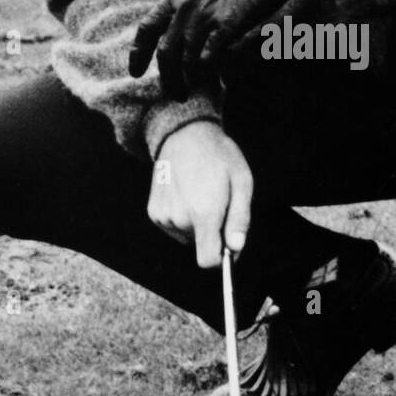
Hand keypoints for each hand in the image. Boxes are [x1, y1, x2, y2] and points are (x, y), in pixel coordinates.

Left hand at [129, 0, 294, 98]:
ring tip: (192, 91)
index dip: (138, 54)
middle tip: (175, 93)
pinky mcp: (227, 24)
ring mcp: (205, 15)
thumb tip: (180, 33)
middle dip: (167, 78)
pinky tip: (214, 80)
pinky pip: (210, 56)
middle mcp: (185, 6)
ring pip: (186, 59)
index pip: (148, 28)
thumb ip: (187, 5)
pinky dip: (209, 71)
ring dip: (188, 80)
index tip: (135, 73)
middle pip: (166, 53)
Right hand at [147, 120, 252, 269]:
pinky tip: (187, 194)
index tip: (230, 244)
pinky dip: (183, 218)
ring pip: (187, 237)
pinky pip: (174, 228)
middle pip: (201, 246)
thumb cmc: (219, 156)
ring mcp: (163, 216)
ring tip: (202, 194)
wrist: (184, 134)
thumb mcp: (242, 182)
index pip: (208, 260)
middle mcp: (180, 218)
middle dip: (213, 233)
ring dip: (197, 224)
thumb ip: (240, 219)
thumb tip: (236, 248)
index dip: (222, 258)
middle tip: (219, 203)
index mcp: (204, 213)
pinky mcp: (154, 212)